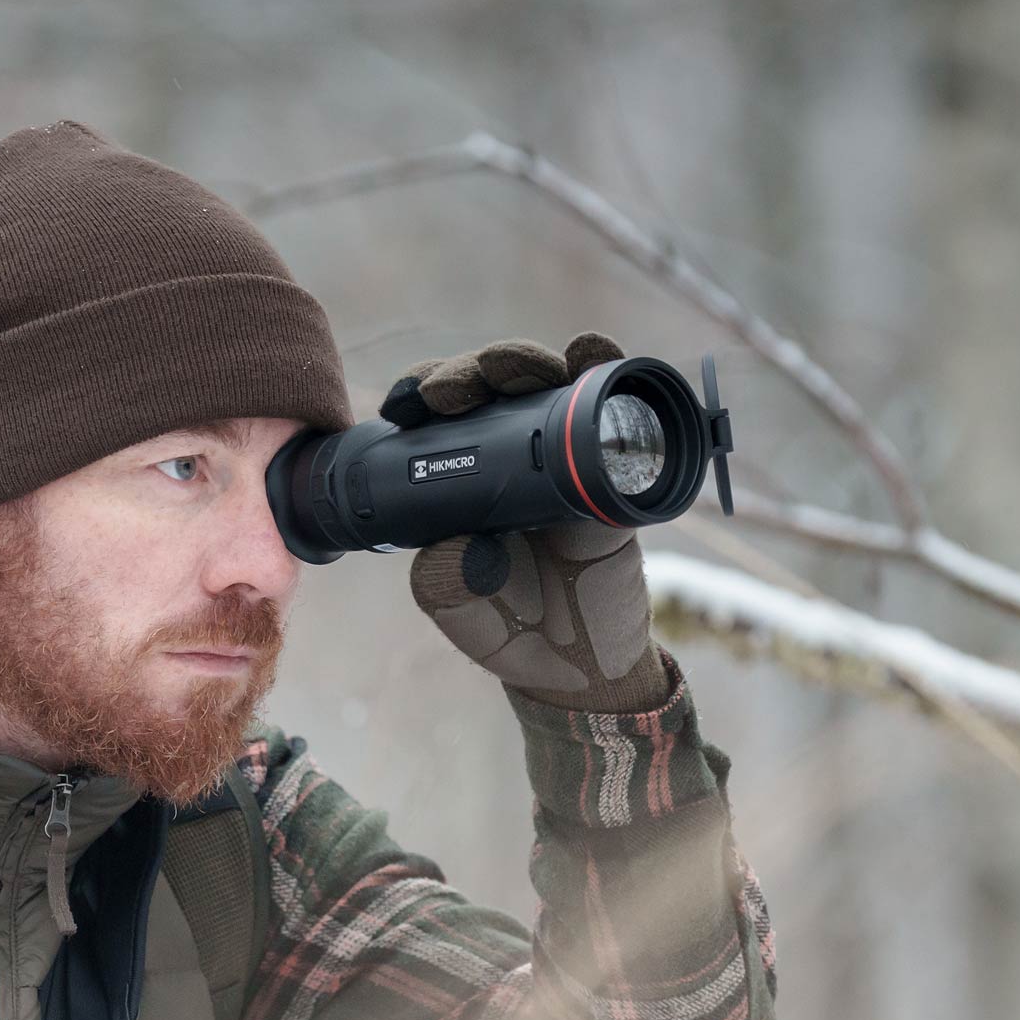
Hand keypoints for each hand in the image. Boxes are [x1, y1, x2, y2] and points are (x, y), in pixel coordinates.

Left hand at [393, 334, 670, 714]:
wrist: (578, 668)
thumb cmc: (511, 631)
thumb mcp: (458, 607)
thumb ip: (443, 579)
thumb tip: (454, 541)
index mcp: (461, 482)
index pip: (437, 417)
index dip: (422, 395)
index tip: (409, 402)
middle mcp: (509, 460)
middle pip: (487, 389)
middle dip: (469, 373)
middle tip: (453, 390)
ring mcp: (560, 459)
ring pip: (542, 385)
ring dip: (526, 363)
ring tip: (516, 368)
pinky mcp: (610, 469)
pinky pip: (610, 409)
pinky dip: (602, 369)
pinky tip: (588, 351)